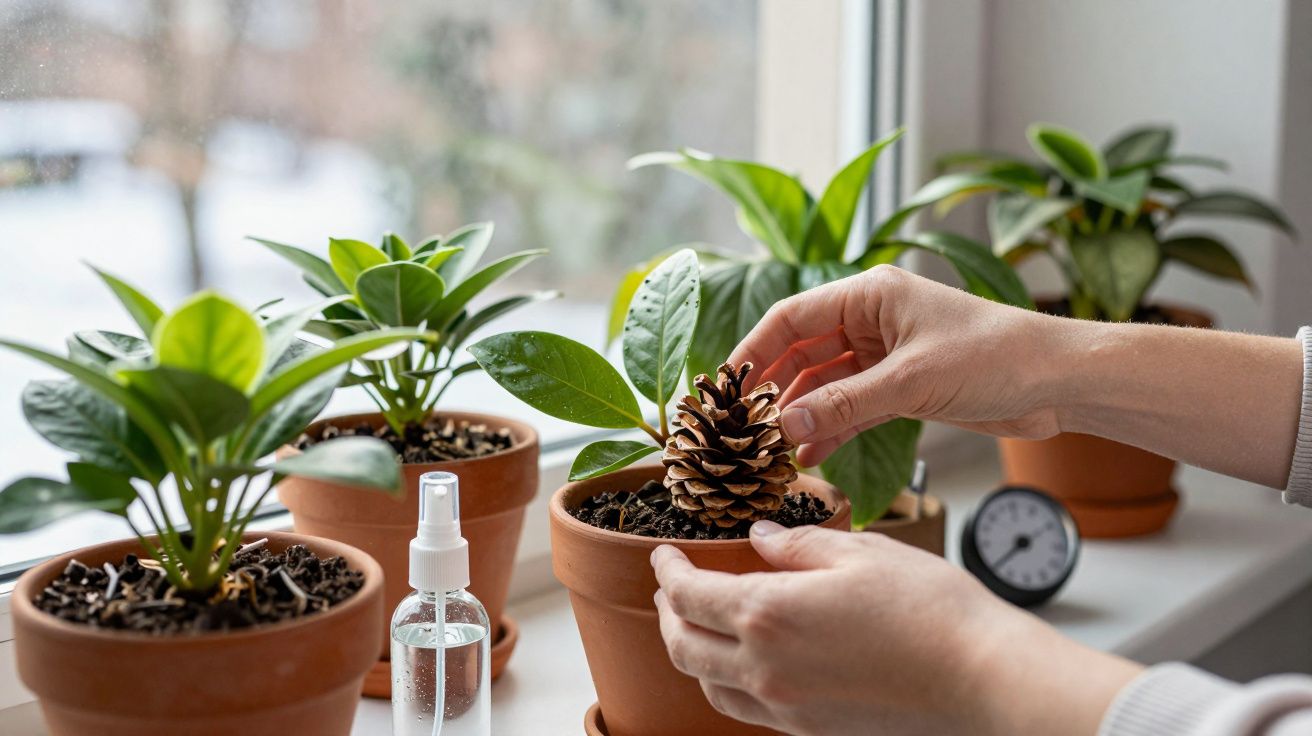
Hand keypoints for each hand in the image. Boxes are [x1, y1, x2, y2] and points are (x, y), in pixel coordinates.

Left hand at [651, 522, 1140, 735]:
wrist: (982, 679)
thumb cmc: (931, 610)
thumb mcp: (861, 551)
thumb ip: (798, 545)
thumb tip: (761, 538)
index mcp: (768, 613)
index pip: (688, 594)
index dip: (667, 570)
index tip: (664, 553)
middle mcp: (765, 667)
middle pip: (682, 646)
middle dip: (667, 613)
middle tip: (671, 587)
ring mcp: (786, 706)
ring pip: (709, 684)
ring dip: (693, 651)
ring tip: (702, 623)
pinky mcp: (811, 729)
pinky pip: (746, 708)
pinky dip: (729, 680)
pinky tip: (747, 659)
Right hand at [730, 265, 1064, 465]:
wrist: (1059, 382)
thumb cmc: (997, 356)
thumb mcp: (913, 380)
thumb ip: (846, 403)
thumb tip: (786, 426)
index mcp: (869, 295)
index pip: (791, 318)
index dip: (754, 351)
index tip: (725, 388)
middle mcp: (871, 320)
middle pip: (801, 353)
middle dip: (773, 390)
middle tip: (743, 428)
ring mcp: (884, 356)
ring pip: (823, 385)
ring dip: (801, 416)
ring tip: (772, 450)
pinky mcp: (901, 388)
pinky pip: (851, 409)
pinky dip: (831, 431)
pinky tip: (811, 458)